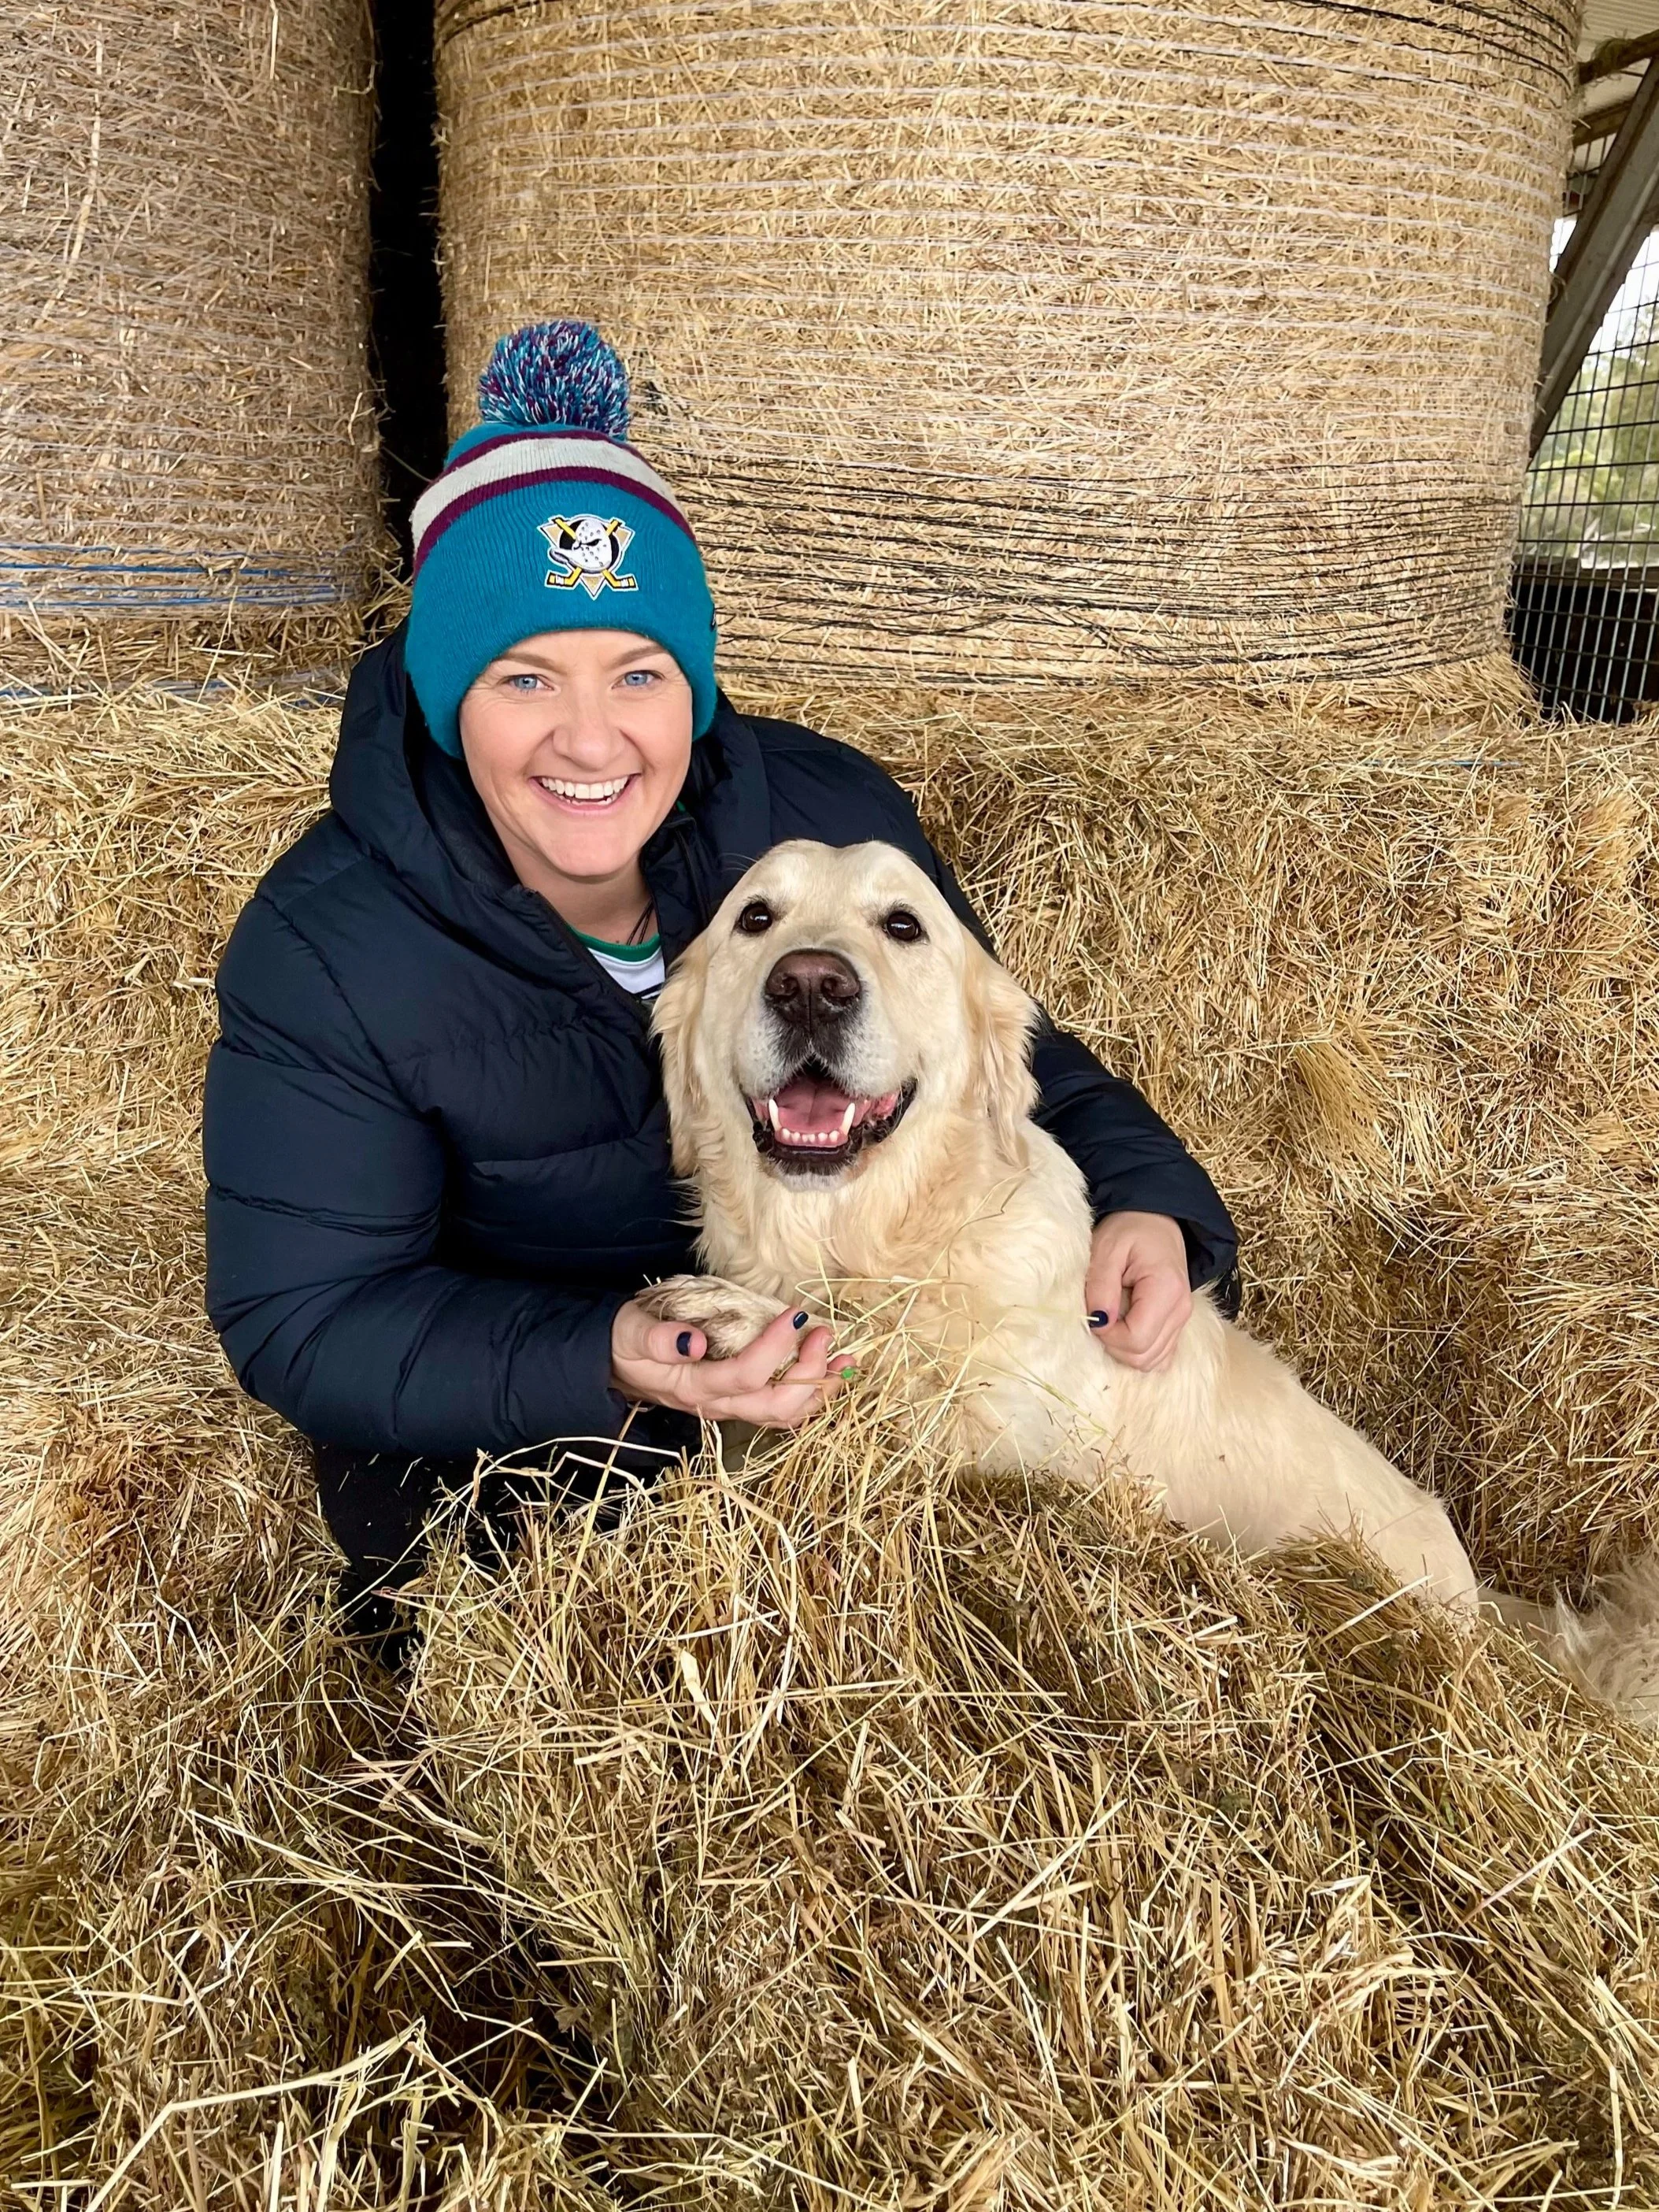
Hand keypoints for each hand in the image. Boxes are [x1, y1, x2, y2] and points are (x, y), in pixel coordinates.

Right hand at [610, 1300, 843, 1427]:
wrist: (616, 1365)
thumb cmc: (626, 1343)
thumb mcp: (632, 1333)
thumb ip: (658, 1338)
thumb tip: (693, 1343)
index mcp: (694, 1386)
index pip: (744, 1375)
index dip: (774, 1348)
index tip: (794, 1312)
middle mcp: (718, 1404)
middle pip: (776, 1405)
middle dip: (808, 1372)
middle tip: (824, 1333)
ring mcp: (731, 1407)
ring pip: (786, 1413)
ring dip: (820, 1388)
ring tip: (845, 1359)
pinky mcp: (739, 1401)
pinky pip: (783, 1407)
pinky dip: (812, 1391)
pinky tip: (830, 1369)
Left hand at [1086, 1211, 1191, 1371]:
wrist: (1157, 1220)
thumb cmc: (1130, 1229)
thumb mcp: (1107, 1248)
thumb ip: (1101, 1287)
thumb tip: (1099, 1323)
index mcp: (1166, 1290)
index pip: (1136, 1339)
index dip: (1108, 1335)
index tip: (1095, 1313)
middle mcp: (1181, 1310)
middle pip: (1143, 1356)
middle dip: (1113, 1344)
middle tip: (1102, 1313)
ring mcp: (1182, 1320)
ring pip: (1151, 1361)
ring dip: (1124, 1349)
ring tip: (1114, 1316)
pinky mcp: (1178, 1325)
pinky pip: (1159, 1356)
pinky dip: (1138, 1351)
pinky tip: (1126, 1328)